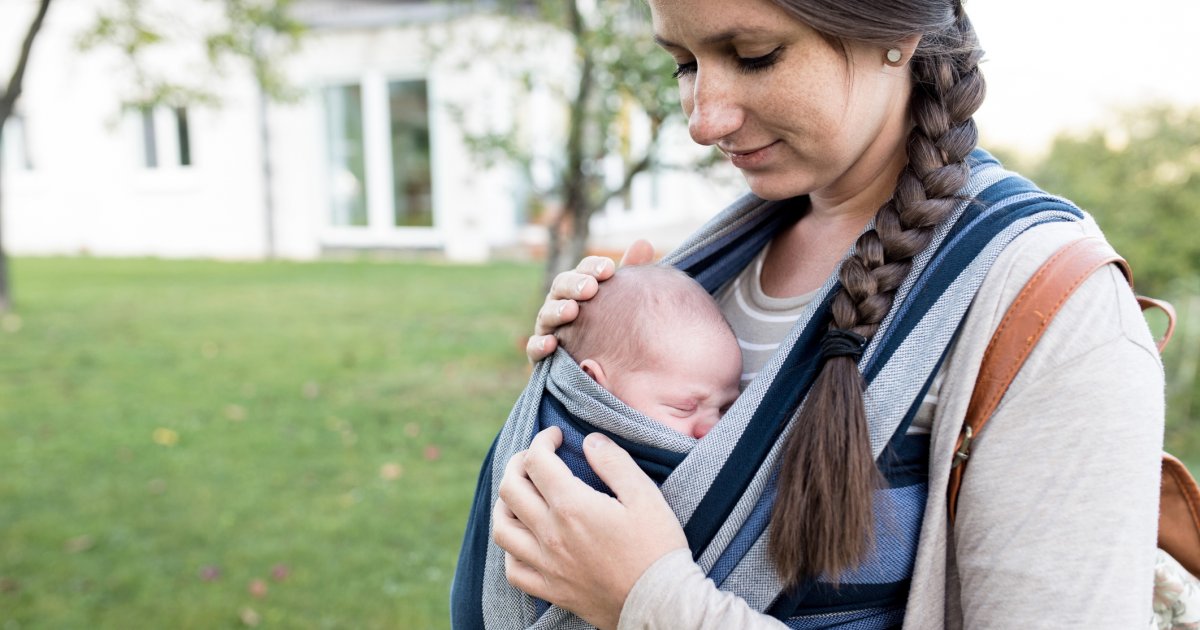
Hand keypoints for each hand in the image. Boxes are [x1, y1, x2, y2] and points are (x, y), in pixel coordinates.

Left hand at [493, 427, 687, 629]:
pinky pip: (512, 569)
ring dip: (505, 503)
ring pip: (502, 528)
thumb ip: (614, 462)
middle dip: (518, 463)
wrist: (659, 604)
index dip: (543, 440)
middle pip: (510, 489)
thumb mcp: (645, 495)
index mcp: (572, 506)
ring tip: (520, 493)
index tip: (556, 435)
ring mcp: (546, 564)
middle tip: (535, 457)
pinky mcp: (550, 589)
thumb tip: (590, 441)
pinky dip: (510, 549)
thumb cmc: (657, 549)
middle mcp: (550, 534)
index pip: (537, 461)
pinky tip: (524, 539)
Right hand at [526, 239, 655, 361]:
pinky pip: (534, 348)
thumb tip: (644, 242)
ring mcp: (548, 327)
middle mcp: (559, 303)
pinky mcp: (540, 354)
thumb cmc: (608, 325)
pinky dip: (539, 344)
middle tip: (591, 288)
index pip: (583, 270)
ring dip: (557, 311)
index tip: (609, 269)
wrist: (596, 366)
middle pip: (561, 286)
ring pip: (546, 314)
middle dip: (574, 285)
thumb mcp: (619, 299)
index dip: (593, 267)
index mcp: (578, 287)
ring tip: (572, 311)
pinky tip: (551, 343)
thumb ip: (629, 273)